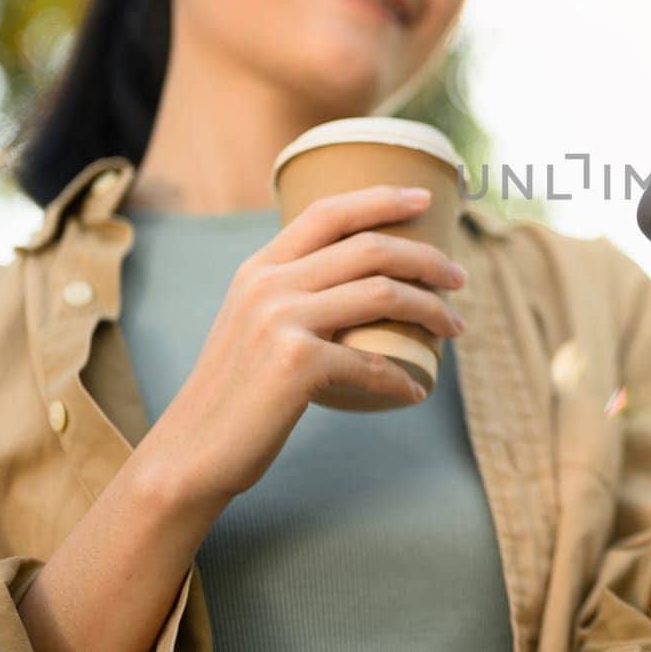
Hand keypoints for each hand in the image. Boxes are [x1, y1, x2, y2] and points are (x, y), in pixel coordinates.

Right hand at [135, 185, 467, 511]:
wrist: (190, 452)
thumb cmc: (235, 393)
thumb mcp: (252, 324)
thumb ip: (292, 295)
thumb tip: (360, 283)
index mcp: (259, 267)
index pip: (329, 212)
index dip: (382, 198)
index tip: (426, 199)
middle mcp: (268, 284)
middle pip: (371, 249)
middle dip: (428, 259)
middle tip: (460, 279)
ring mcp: (281, 320)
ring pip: (383, 294)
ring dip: (432, 310)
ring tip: (456, 327)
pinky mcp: (296, 363)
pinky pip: (373, 362)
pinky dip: (401, 378)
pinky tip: (416, 390)